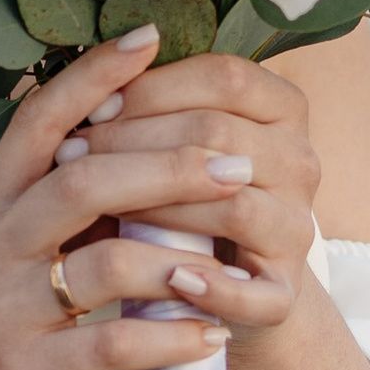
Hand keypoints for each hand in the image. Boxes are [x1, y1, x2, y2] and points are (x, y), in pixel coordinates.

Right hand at [0, 34, 233, 369]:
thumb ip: (40, 216)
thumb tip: (124, 165)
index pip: (39, 122)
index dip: (93, 75)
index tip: (152, 35)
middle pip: (86, 177)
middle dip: (169, 164)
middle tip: (235, 161)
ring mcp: (1, 311)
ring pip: (103, 260)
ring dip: (182, 255)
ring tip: (238, 255)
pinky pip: (107, 346)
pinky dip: (168, 337)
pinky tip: (211, 334)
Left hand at [57, 51, 319, 367]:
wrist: (223, 279)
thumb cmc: (180, 194)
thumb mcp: (171, 140)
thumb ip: (149, 106)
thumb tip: (91, 90)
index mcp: (282, 108)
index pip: (224, 77)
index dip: (152, 87)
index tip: (91, 106)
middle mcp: (301, 161)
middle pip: (219, 134)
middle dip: (133, 142)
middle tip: (67, 157)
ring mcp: (298, 227)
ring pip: (234, 206)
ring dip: (159, 207)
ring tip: (99, 210)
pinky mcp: (286, 292)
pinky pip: (257, 292)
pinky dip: (216, 287)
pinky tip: (171, 279)